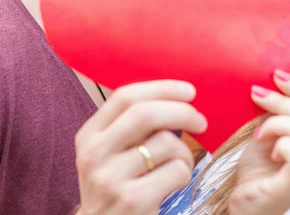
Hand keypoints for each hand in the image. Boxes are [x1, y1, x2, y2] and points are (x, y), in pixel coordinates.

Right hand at [75, 81, 207, 214]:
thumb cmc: (113, 189)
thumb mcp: (107, 155)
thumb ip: (129, 128)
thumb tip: (174, 100)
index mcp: (88, 136)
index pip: (125, 97)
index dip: (162, 88)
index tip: (188, 91)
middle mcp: (94, 154)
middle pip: (146, 114)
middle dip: (182, 112)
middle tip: (201, 121)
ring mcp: (111, 178)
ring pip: (166, 143)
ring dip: (185, 152)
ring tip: (182, 164)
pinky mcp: (132, 201)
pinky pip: (176, 171)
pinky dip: (185, 173)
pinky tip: (176, 182)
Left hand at [228, 70, 289, 214]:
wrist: (245, 205)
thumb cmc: (256, 172)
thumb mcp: (267, 135)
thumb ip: (275, 114)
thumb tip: (268, 85)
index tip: (276, 74)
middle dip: (280, 100)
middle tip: (255, 96)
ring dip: (274, 122)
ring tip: (259, 134)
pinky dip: (279, 142)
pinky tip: (267, 149)